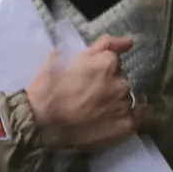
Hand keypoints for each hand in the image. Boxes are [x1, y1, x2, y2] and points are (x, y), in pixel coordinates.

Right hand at [25, 37, 137, 155]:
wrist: (41, 129)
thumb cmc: (47, 93)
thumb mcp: (64, 60)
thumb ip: (98, 47)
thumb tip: (128, 42)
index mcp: (107, 63)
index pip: (113, 60)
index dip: (99, 69)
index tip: (88, 80)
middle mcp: (121, 82)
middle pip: (120, 80)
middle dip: (108, 86)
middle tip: (87, 99)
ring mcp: (125, 106)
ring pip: (125, 100)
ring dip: (114, 104)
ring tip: (94, 114)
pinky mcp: (127, 126)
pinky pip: (131, 119)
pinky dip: (120, 120)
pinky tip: (104, 124)